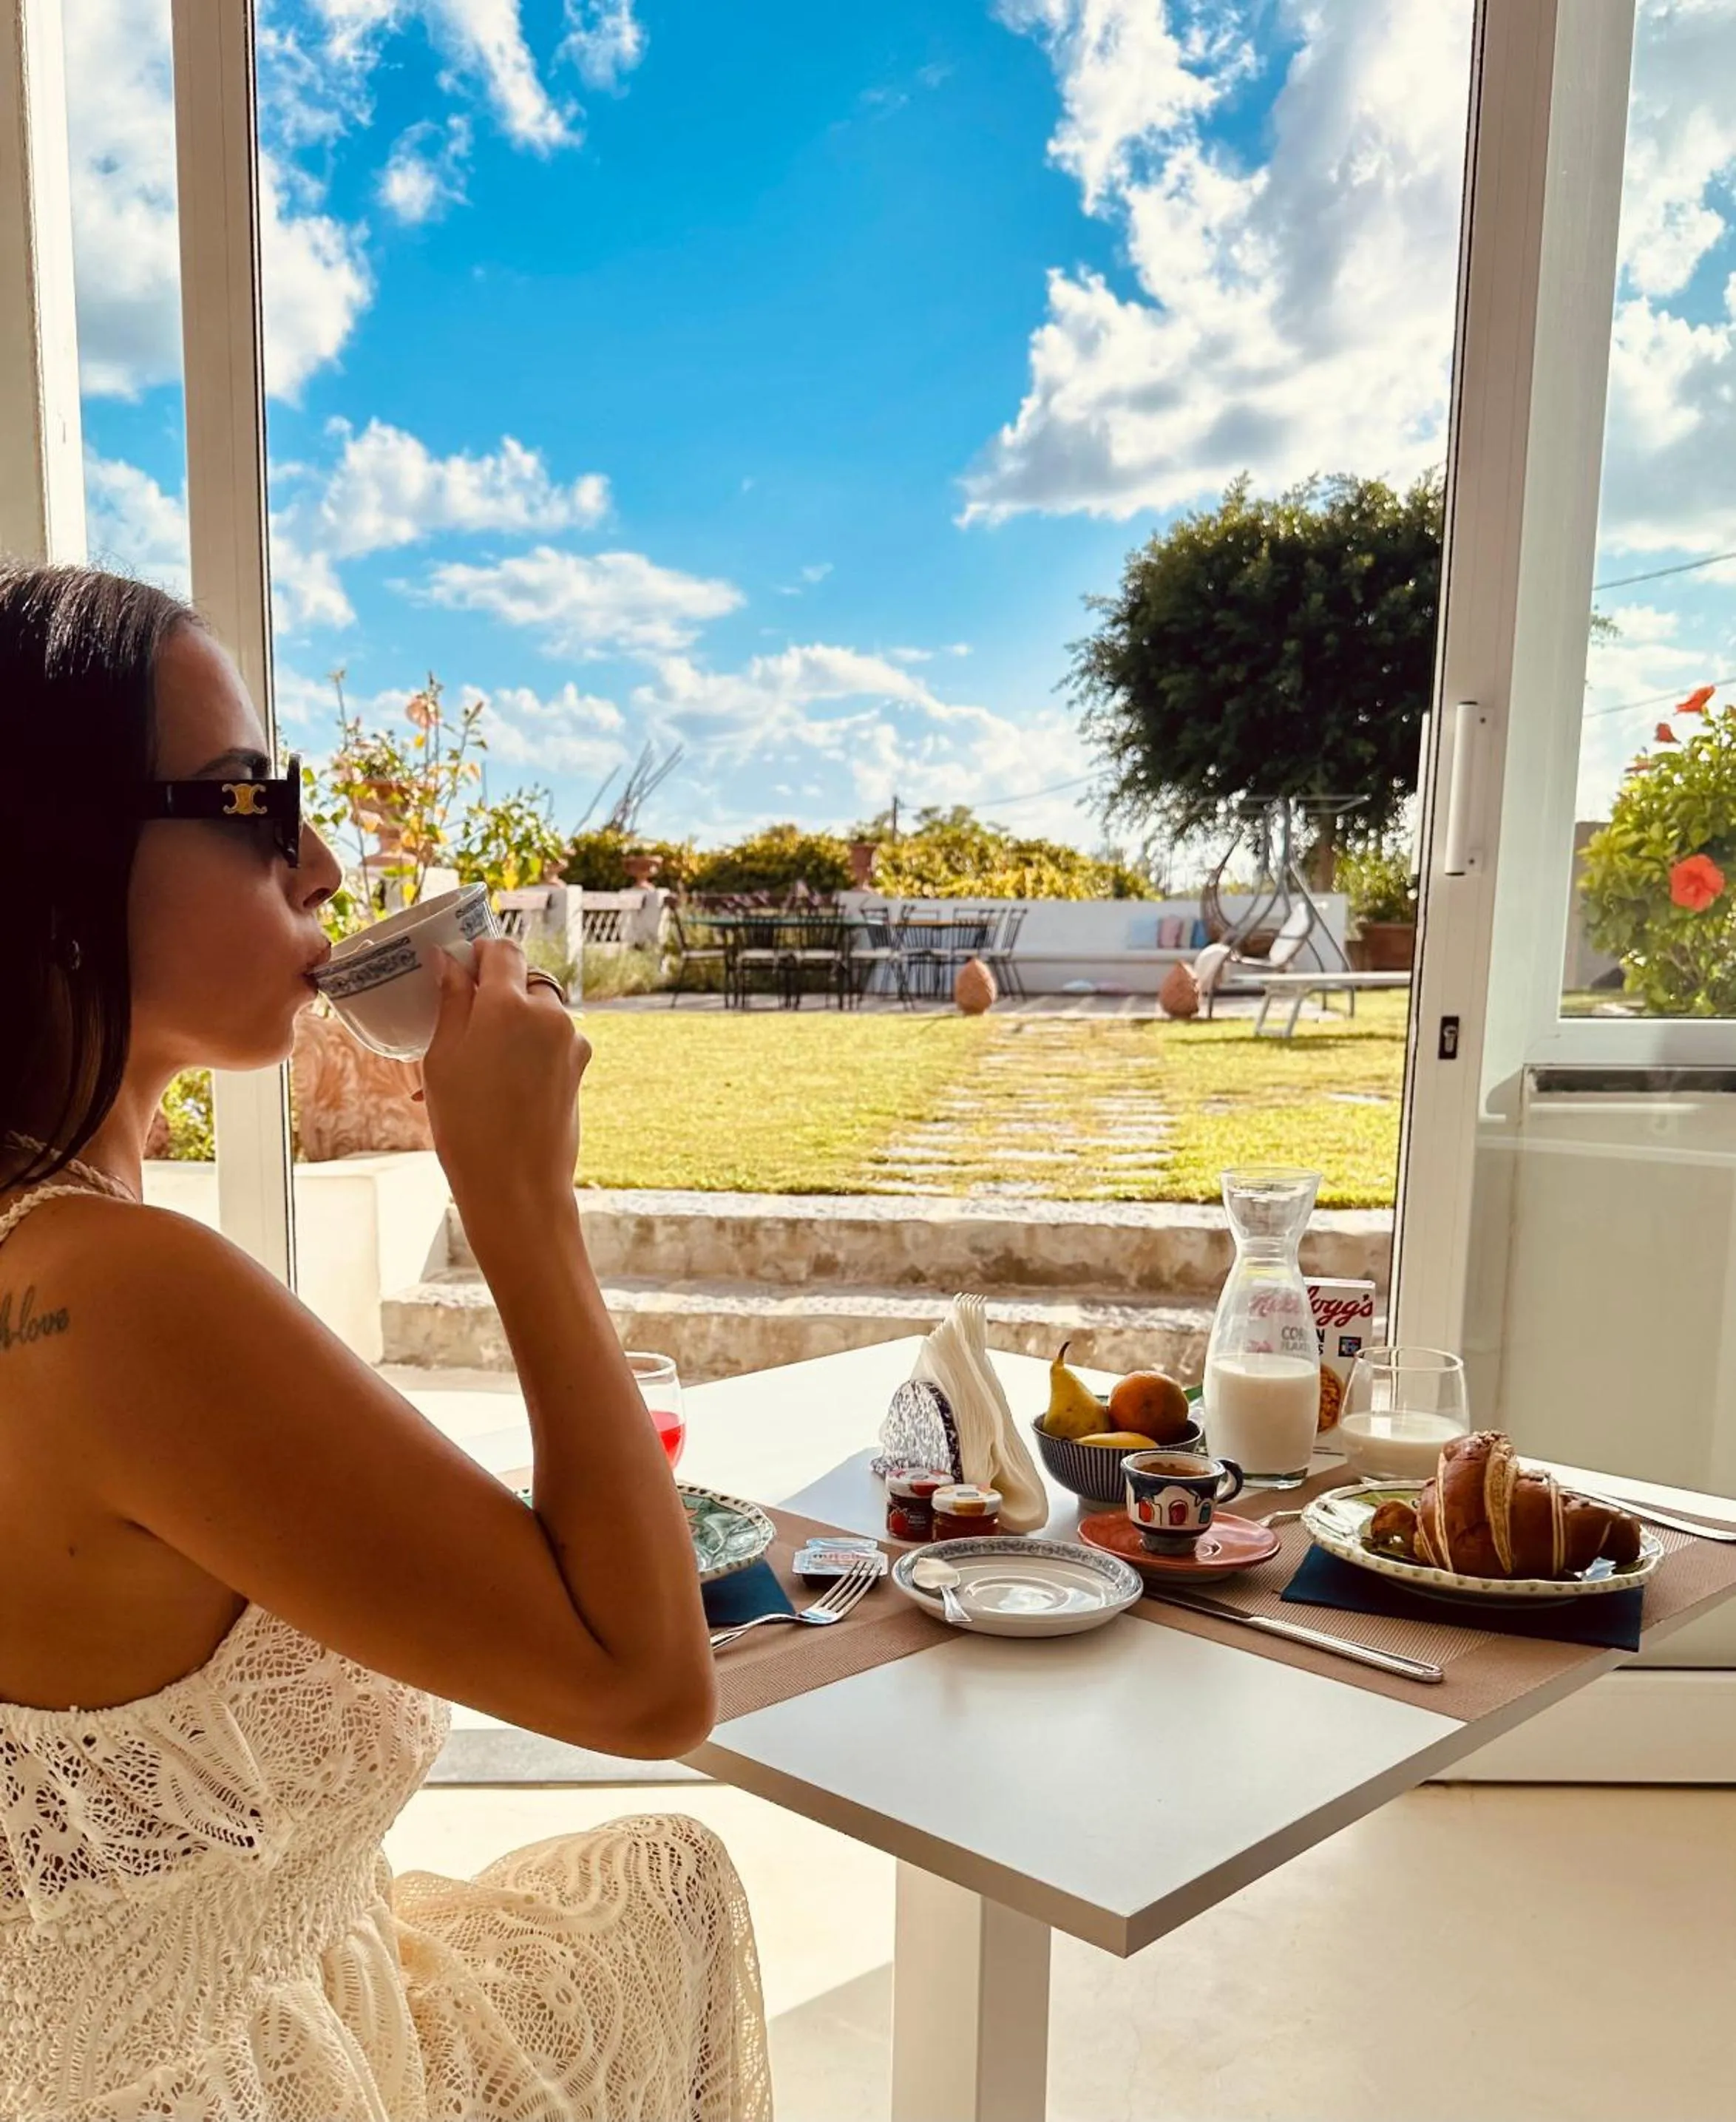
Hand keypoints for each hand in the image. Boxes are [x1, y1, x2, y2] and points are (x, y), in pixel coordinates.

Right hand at [417, 936, 586, 1214]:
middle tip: (466, 1019)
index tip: (461, 969)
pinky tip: (502, 1081)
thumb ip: (451, 1001)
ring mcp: (571, 1039)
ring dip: (517, 1020)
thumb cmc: (467, 1124)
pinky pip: (552, 1040)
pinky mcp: (581, 1065)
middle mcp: (549, 1013)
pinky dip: (531, 1047)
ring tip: (481, 1060)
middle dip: (500, 990)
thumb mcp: (443, 1057)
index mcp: (509, 1003)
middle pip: (526, 979)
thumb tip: (449, 961)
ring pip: (542, 1010)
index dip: (481, 954)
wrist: (516, 1185)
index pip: (503, 950)